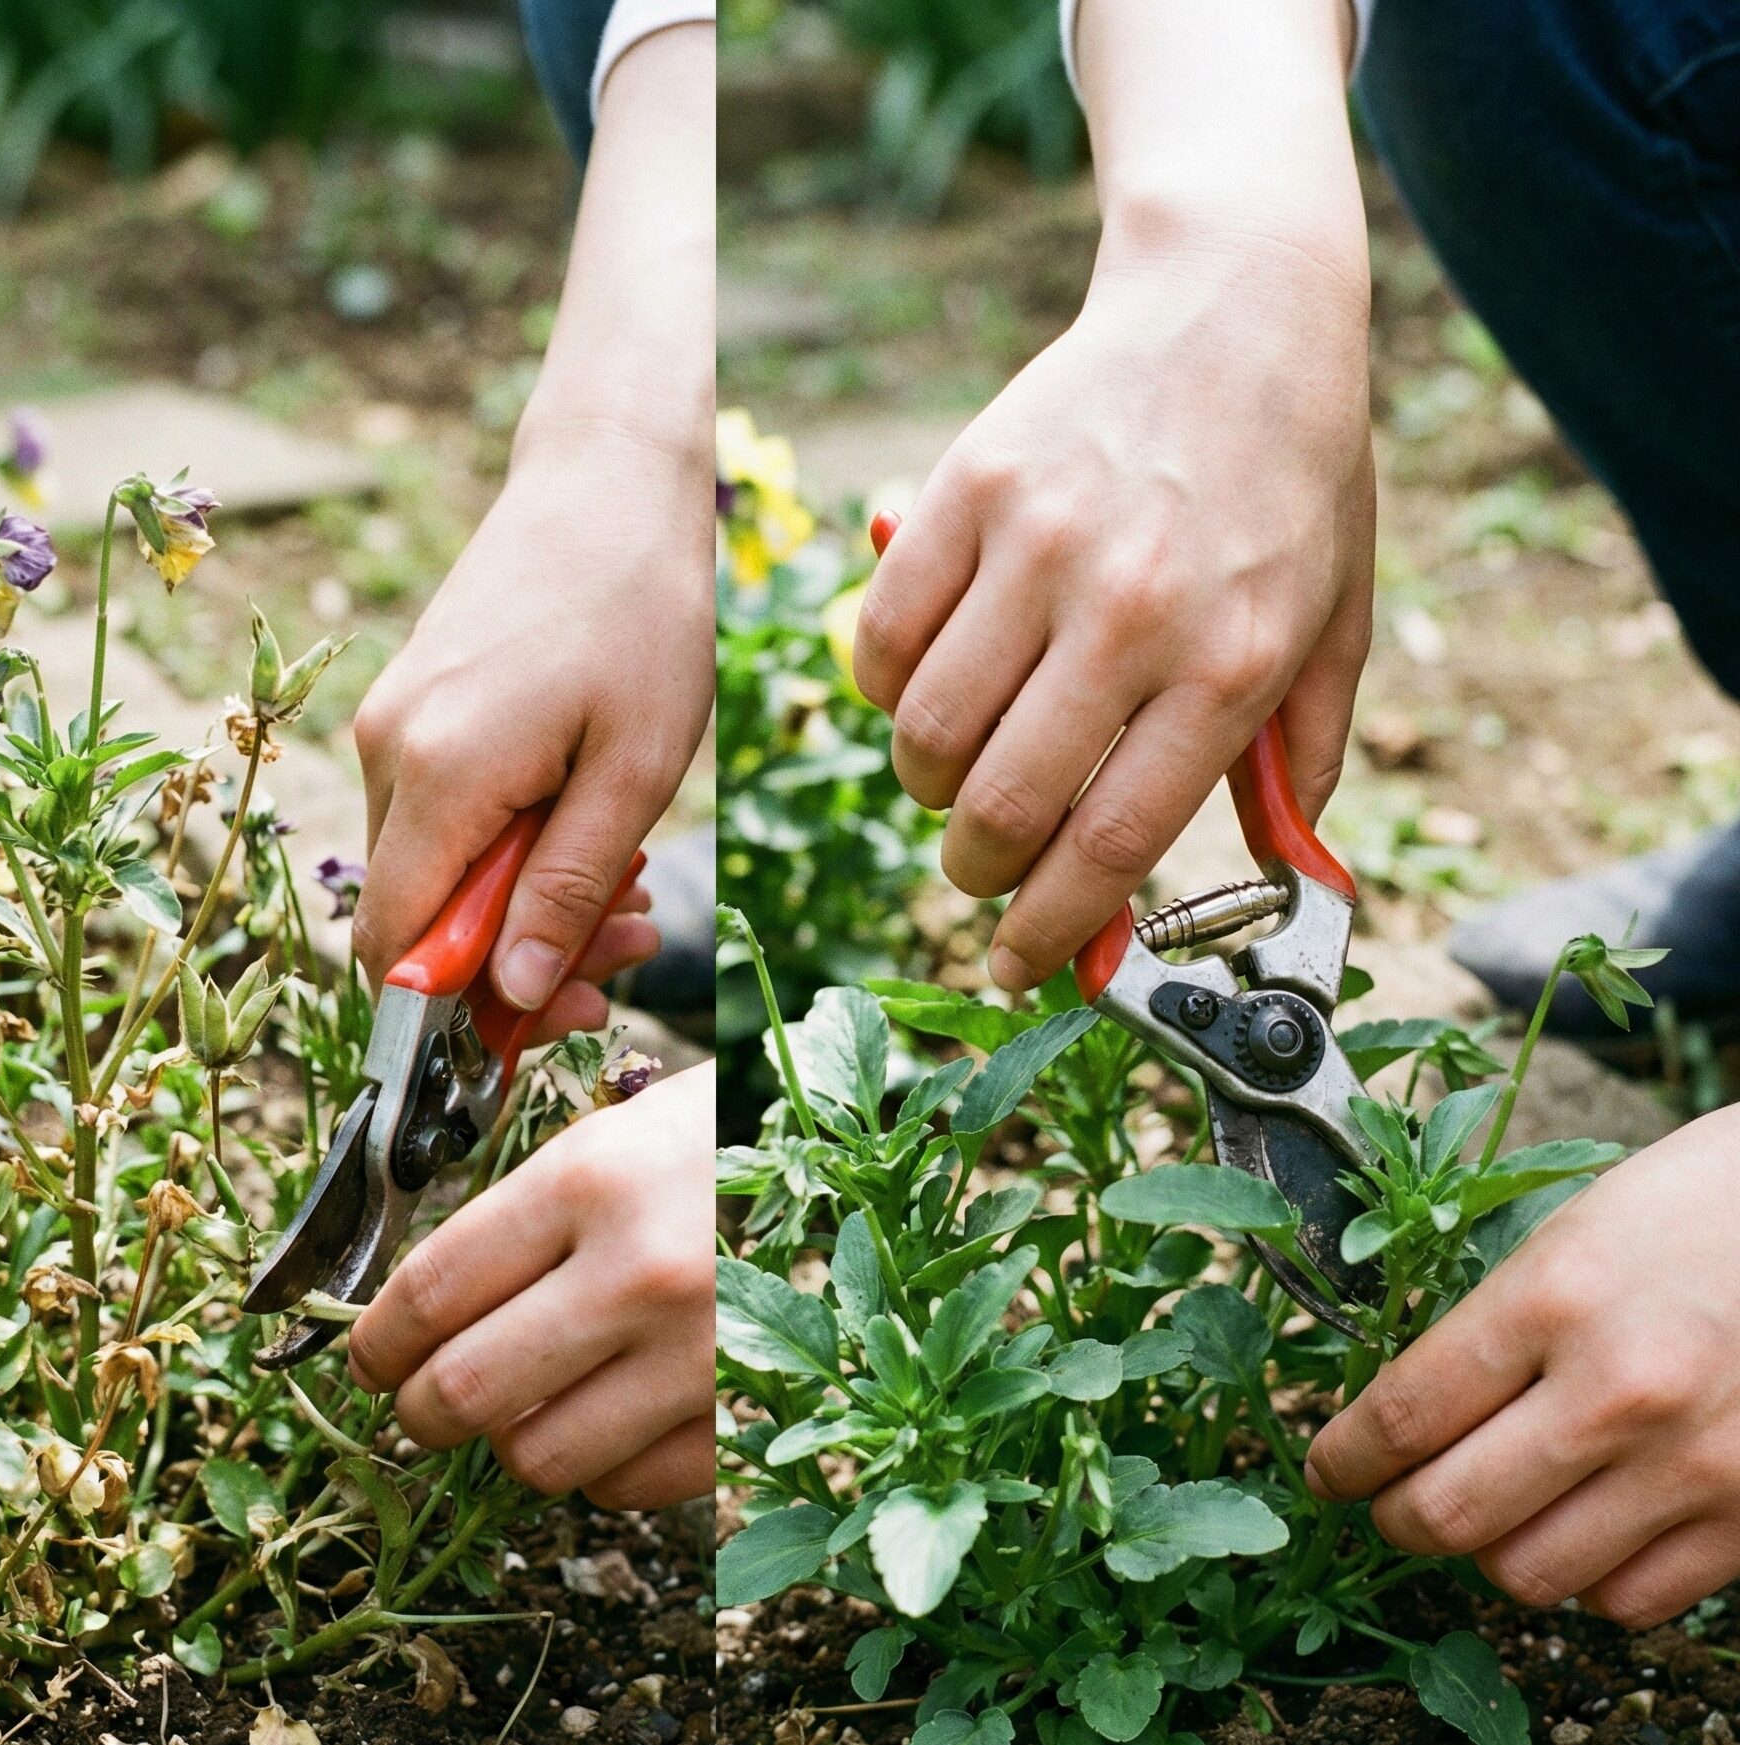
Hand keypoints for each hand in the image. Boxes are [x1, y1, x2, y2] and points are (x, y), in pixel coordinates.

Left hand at [348, 1062, 714, 1509]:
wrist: (854, 1170)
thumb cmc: (717, 1143)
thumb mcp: (609, 1140)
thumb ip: (519, 1222)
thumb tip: (416, 1316)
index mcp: (593, 1181)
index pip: (432, 1291)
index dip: (376, 1341)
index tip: (368, 1356)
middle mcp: (642, 1274)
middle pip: (466, 1391)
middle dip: (418, 1409)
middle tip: (418, 1400)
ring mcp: (700, 1356)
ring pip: (537, 1459)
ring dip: (510, 1442)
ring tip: (522, 1405)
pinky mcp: (747, 1419)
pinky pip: (625, 1487)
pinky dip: (599, 1465)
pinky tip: (608, 1414)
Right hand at [351, 20, 712, 1040]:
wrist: (611, 479)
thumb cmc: (642, 613)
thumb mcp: (636, 771)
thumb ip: (566, 888)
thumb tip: (516, 998)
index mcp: (439, 775)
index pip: (395, 950)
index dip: (464, 1012)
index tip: (560, 1016)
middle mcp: (389, 754)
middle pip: (414, 922)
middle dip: (517, 961)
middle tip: (627, 946)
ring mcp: (393, 728)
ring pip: (434, 875)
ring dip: (525, 905)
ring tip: (629, 884)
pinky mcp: (413, 710)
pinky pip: (445, 821)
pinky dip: (511, 850)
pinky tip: (589, 829)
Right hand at [852, 0, 1371, 992]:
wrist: (1236, 305)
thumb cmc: (1291, 483)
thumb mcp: (1332, 623)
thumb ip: (1303, 759)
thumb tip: (1280, 882)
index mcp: (1229, 661)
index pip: (1112, 842)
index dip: (1051, 931)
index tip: (1016, 967)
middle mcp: (1132, 610)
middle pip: (1002, 805)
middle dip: (975, 874)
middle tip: (981, 872)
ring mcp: (1041, 545)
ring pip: (928, 733)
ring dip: (928, 787)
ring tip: (958, 775)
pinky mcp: (967, 491)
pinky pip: (884, 639)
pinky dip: (888, 693)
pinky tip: (926, 687)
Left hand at [1305, 1106, 1739, 1629]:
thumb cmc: (1703, 1206)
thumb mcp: (1575, 1232)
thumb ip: (1493, 1322)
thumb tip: (1400, 1412)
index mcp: (1556, 1298)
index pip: (1403, 1415)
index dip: (1342, 1460)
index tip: (1325, 1472)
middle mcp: (1621, 1391)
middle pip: (1448, 1515)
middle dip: (1395, 1520)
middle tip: (1389, 1506)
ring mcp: (1697, 1464)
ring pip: (1530, 1576)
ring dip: (1491, 1553)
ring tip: (1496, 1511)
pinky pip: (1628, 1602)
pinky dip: (1588, 1578)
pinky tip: (1586, 1525)